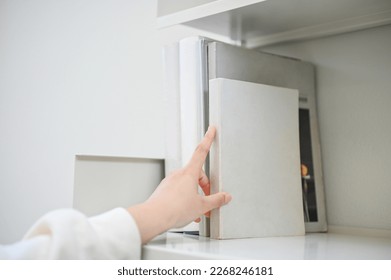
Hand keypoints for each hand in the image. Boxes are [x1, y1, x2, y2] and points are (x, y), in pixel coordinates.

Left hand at [128, 126, 231, 243]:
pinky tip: (187, 213)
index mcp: (189, 173)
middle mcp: (178, 174)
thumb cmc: (174, 209)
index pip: (202, 151)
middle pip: (197, 175)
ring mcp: (170, 181)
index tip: (211, 129)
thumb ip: (216, 200)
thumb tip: (225, 197)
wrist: (154, 217)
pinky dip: (185, 200)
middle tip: (208, 202)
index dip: (208, 139)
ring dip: (195, 196)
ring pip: (188, 185)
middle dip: (205, 188)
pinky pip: (179, 191)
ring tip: (198, 212)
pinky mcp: (164, 190)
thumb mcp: (202, 206)